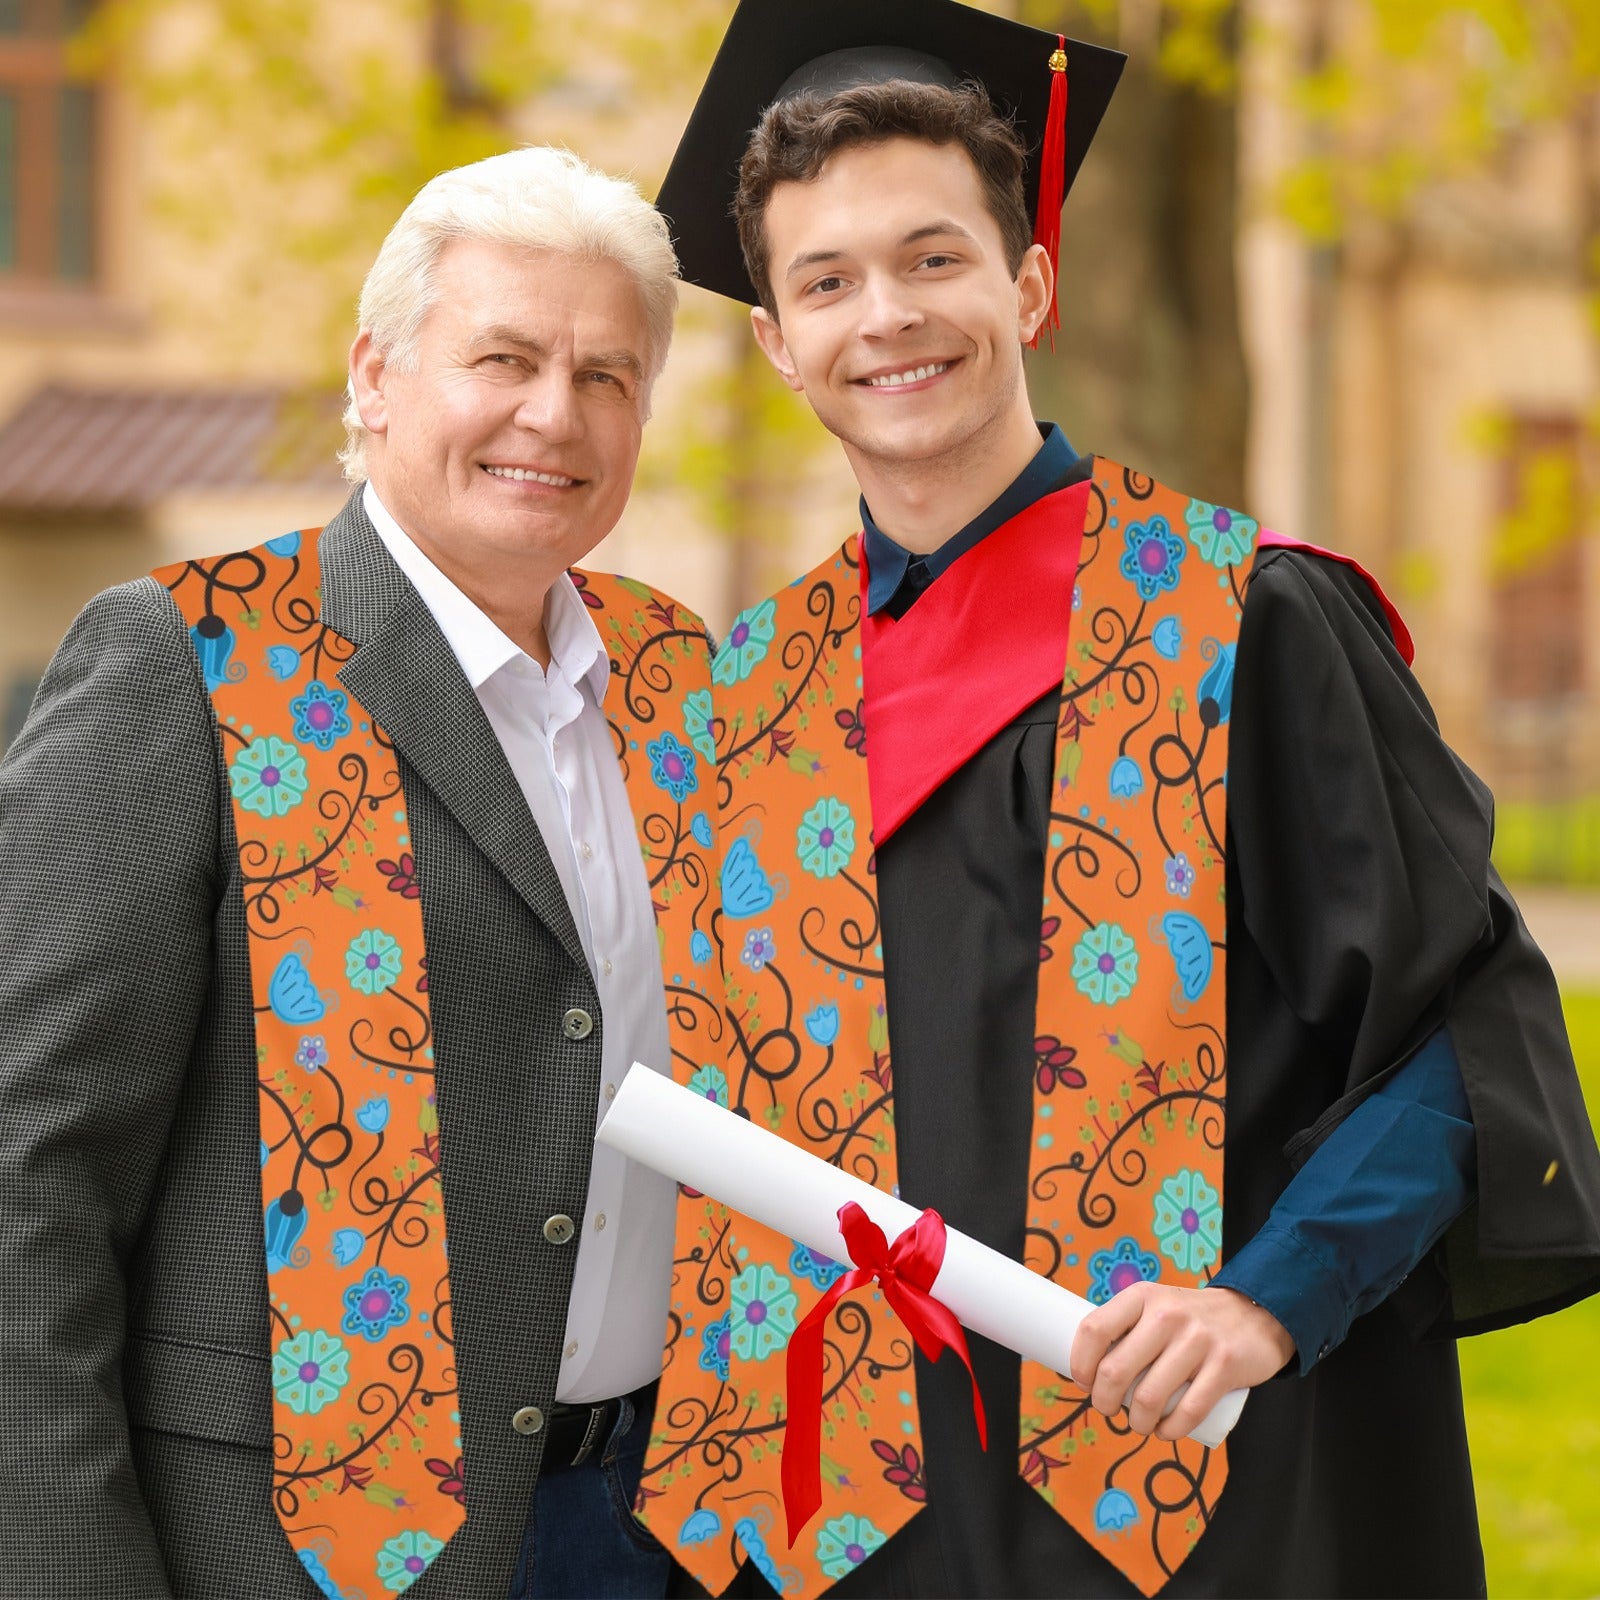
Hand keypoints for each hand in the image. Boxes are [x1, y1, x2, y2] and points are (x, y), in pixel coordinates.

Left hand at [1069, 1283, 1295, 1441]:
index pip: (1093, 1329)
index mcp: (1142, 1296)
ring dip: (1136, 1423)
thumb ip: (1128, 1327)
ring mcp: (1197, 1340)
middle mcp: (1166, 1314)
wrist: (1254, 1314)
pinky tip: (1164, 1432)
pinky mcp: (1224, 1366)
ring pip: (1148, 1398)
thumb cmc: (1191, 1319)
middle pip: (1115, 1370)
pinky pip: (1187, 1412)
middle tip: (1108, 1409)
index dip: (1079, 1363)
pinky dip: (1169, 1431)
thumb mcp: (1156, 1305)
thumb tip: (1089, 1367)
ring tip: (1138, 1423)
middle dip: (1103, 1402)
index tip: (1083, 1382)